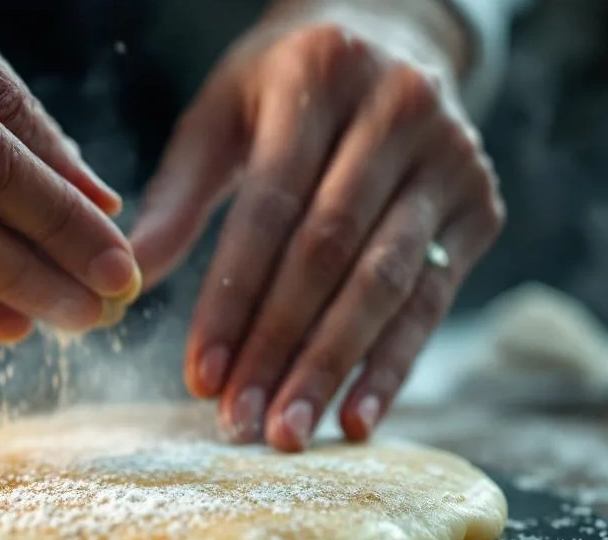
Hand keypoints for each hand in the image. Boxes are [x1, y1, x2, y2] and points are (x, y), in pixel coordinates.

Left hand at [130, 1, 504, 450]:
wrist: (398, 41)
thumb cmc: (287, 87)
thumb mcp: (223, 114)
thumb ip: (178, 197)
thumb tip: (127, 278)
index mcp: (319, 73)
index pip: (269, 208)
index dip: (232, 298)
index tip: (199, 376)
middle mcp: (398, 109)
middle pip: (329, 252)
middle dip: (279, 346)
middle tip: (241, 422)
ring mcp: (451, 158)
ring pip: (385, 283)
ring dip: (332, 367)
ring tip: (289, 431)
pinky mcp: (481, 207)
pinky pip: (432, 301)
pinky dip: (393, 366)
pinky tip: (356, 419)